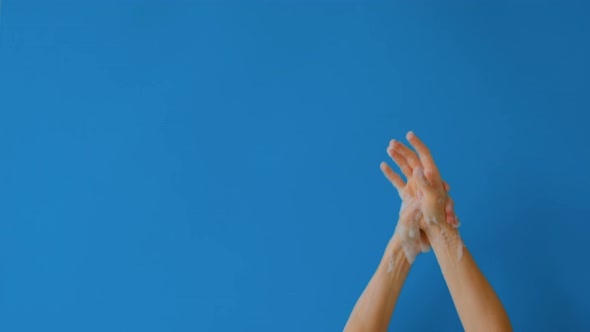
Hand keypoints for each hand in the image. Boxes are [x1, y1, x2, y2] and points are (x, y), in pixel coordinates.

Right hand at [380, 132, 458, 261]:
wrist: (430, 234)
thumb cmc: (435, 219)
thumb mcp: (431, 200)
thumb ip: (425, 184)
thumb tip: (417, 168)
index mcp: (433, 178)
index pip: (425, 155)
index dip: (417, 144)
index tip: (409, 134)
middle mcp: (424, 180)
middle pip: (413, 159)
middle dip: (403, 149)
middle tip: (391, 142)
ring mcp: (415, 187)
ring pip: (404, 168)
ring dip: (396, 158)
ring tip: (388, 148)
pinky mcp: (407, 196)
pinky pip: (398, 181)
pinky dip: (390, 173)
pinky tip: (383, 165)